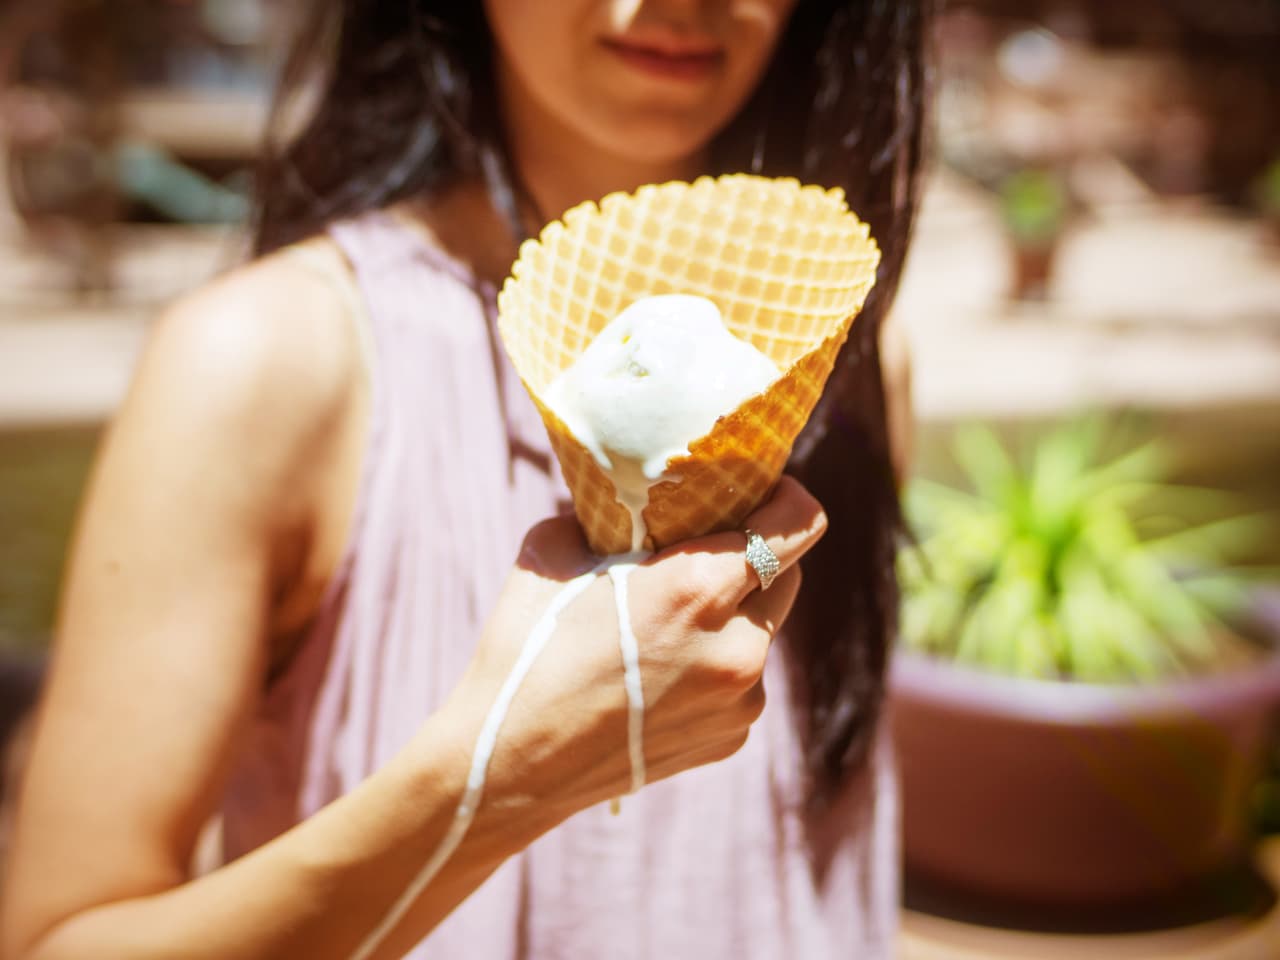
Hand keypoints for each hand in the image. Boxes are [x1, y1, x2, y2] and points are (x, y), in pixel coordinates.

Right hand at [450, 476, 826, 826]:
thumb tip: (631, 500)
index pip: (797, 524)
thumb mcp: (558, 550)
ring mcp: (741, 700)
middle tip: (707, 550)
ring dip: (733, 616)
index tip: (765, 491)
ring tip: (667, 624)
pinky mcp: (732, 738)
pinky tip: (659, 673)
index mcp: (699, 589)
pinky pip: (743, 680)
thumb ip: (612, 517)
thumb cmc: (525, 647)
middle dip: (757, 555)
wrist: (508, 763)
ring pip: (763, 631)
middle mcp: (738, 647)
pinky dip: (716, 665)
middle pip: (788, 575)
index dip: (788, 498)